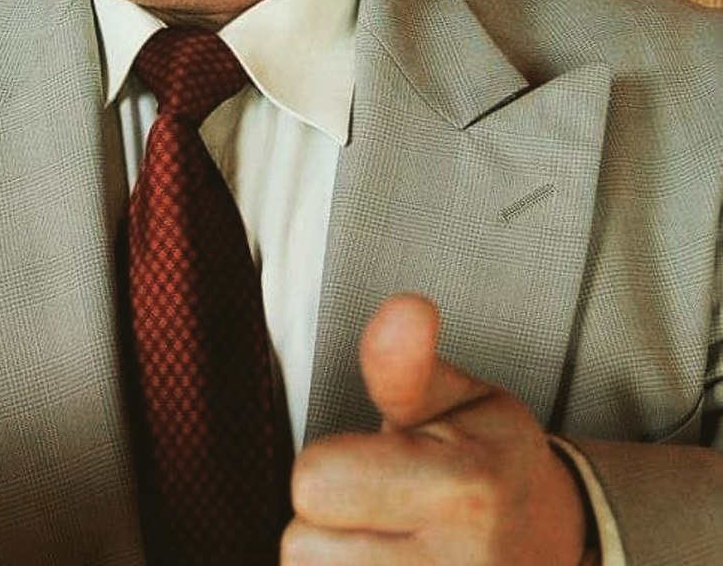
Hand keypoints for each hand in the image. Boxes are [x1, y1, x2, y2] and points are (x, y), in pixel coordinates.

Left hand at [284, 294, 590, 564]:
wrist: (549, 544)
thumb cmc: (488, 462)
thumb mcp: (456, 398)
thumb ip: (407, 363)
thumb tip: (407, 310)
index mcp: (466, 488)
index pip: (315, 482)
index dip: (329, 467)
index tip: (369, 463)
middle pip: (301, 552)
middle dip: (325, 527)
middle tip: (374, 511)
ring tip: (380, 548)